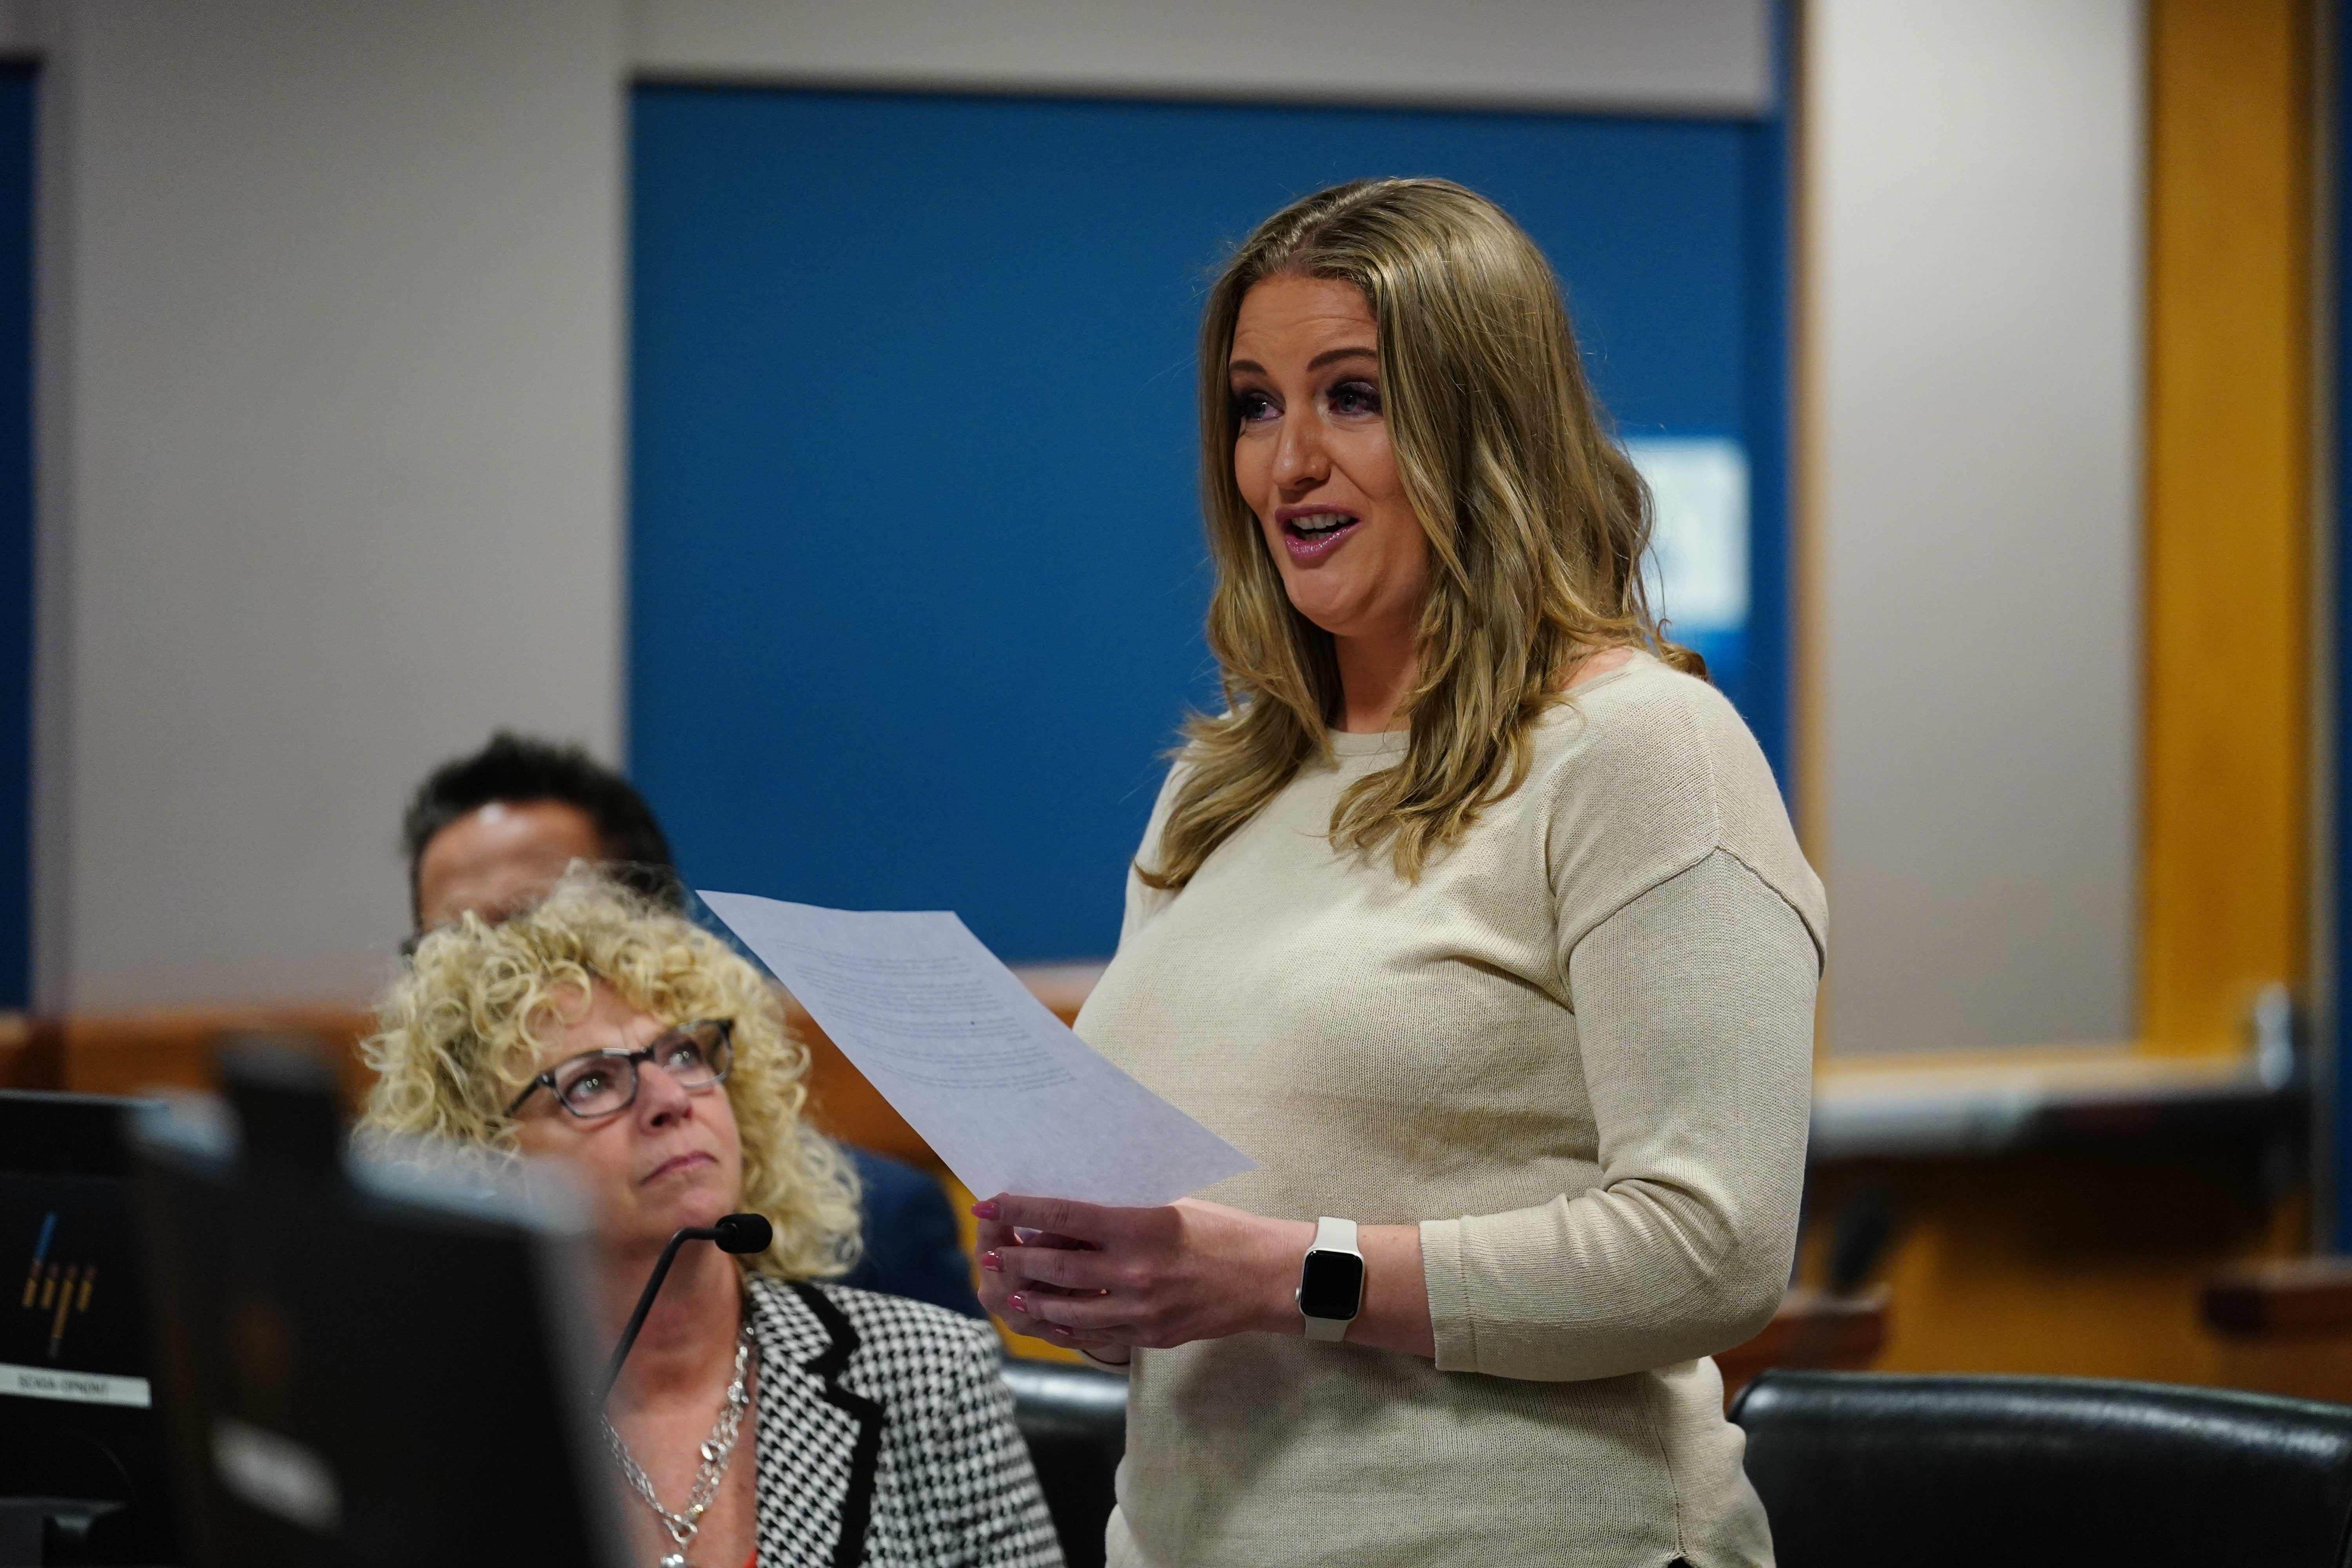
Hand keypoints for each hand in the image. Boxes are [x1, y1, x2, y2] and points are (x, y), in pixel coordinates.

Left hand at [972, 1194, 1313, 1355]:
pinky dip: (1065, 1327)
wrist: (1266, 1278)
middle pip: (1054, 1268)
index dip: (1018, 1209)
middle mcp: (1134, 1270)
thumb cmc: (1220, 1231)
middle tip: (991, 1251)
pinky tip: (1049, 1319)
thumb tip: (1067, 1216)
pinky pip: (1094, 1336)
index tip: (987, 1201)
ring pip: (1066, 1310)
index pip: (1062, 1216)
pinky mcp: (1148, 1335)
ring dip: (1032, 1299)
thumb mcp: (1168, 1207)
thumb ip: (1119, 1214)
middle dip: (1015, 1259)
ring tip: (1011, 1291)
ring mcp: (1140, 1309)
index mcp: (1139, 1226)